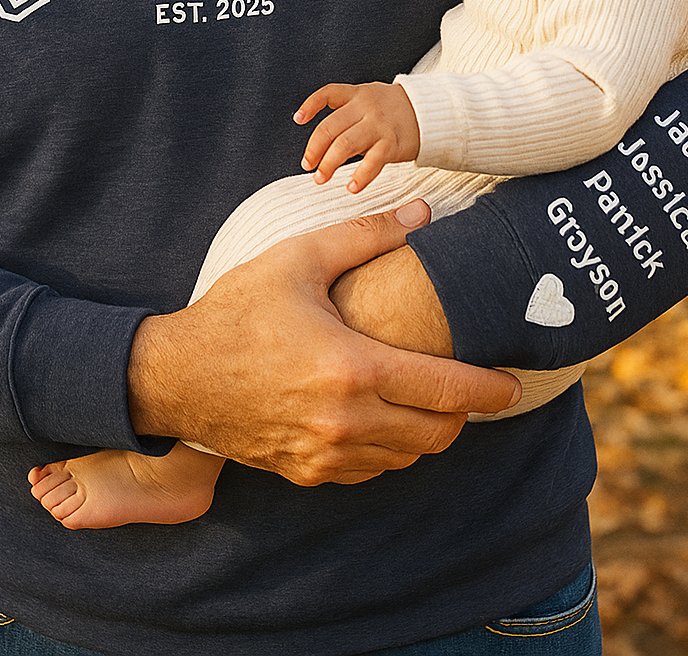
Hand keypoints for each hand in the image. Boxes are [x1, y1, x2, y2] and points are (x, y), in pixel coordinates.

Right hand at [127, 203, 520, 486]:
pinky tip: (380, 414)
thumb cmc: (238, 311)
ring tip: (425, 395)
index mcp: (352, 368)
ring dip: (426, 430)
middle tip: (468, 385)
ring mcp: (327, 455)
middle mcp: (346, 421)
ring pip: (407, 457)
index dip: (489, 389)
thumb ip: (365, 235)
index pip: (447, 390)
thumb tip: (422, 214)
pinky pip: (371, 469)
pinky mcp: (308, 472)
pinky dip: (389, 447)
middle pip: (437, 433)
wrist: (175, 377)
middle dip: (462, 412)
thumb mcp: (299, 259)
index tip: (512, 383)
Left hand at [295, 81, 419, 189]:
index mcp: (357, 94)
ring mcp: (379, 125)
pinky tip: (351, 188)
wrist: (433, 112)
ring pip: (344, 145)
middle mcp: (366, 107)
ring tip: (321, 178)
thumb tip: (323, 135)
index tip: (298, 119)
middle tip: (308, 165)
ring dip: (328, 164)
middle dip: (314, 149)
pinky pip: (372, 162)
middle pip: (329, 127)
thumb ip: (349, 109)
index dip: (311, 105)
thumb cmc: (395, 109)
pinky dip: (359, 177)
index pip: (328, 93)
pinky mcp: (393, 143)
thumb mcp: (371, 97)